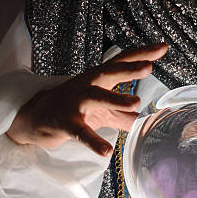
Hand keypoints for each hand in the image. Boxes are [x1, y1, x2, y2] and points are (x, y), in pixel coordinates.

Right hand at [6, 43, 167, 155]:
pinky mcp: (64, 122)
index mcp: (98, 78)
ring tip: (136, 104)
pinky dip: (93, 141)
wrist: (33, 118)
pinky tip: (106, 150)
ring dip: (115, 99)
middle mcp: (87, 84)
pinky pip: (80, 132)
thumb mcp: (100, 110)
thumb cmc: (72, 108)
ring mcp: (75, 102)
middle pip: (109, 71)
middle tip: (149, 67)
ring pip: (96, 97)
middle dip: (128, 69)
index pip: (122, 61)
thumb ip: (122, 115)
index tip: (163, 47)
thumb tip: (143, 121)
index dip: (142, 54)